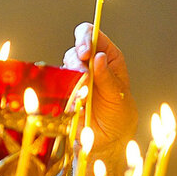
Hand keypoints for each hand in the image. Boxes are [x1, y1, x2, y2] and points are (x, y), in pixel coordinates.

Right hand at [62, 22, 137, 156]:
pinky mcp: (63, 92)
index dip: (86, 38)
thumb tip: (99, 57)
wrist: (107, 140)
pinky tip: (78, 103)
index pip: (93, 35)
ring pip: (65, 66)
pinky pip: (57, 85)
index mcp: (108, 58)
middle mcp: (90, 64)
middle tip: (84, 75)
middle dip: (77, 60)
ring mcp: (75, 77)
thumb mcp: (119, 96)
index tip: (85, 53)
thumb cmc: (119, 116)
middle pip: (75, 49)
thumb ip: (108, 78)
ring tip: (84, 93)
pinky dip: (66, 92)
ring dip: (72, 77)